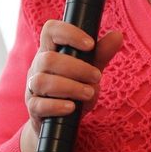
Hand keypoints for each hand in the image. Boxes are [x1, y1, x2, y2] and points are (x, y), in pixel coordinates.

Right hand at [21, 20, 122, 151]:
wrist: (59, 121)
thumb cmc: (74, 88)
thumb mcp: (89, 70)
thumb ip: (101, 54)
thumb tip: (117, 35)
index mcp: (50, 51)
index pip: (50, 30)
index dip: (68, 33)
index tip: (90, 44)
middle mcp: (38, 66)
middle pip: (48, 58)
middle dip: (77, 67)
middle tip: (97, 77)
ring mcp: (33, 88)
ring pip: (41, 81)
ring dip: (70, 87)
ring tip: (89, 93)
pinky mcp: (33, 108)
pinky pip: (38, 105)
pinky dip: (56, 105)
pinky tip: (72, 107)